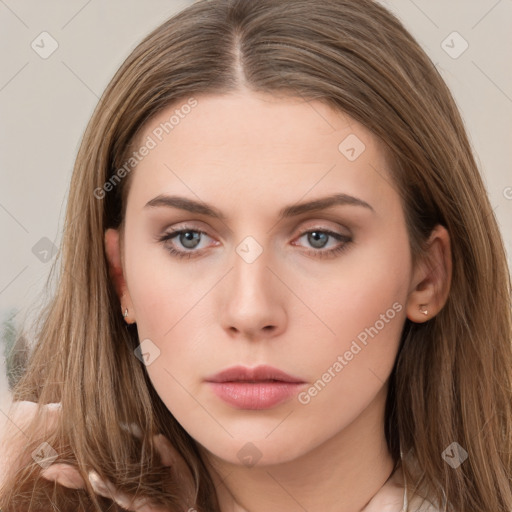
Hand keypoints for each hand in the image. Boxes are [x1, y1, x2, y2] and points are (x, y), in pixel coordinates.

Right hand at [6, 401, 196, 511]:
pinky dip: (105, 484)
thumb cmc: (185, 490)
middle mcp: (126, 487)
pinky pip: (118, 493)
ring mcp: (130, 496)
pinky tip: (93, 477)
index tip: (73, 444)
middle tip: (47, 467)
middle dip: (70, 474)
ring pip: (99, 486)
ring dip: (79, 478)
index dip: (90, 457)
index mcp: (132, 477)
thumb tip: (155, 436)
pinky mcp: (138, 503)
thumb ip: (167, 451)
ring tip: (57, 471)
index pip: (107, 465)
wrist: (195, 510)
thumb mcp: (178, 466)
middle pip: (93, 479)